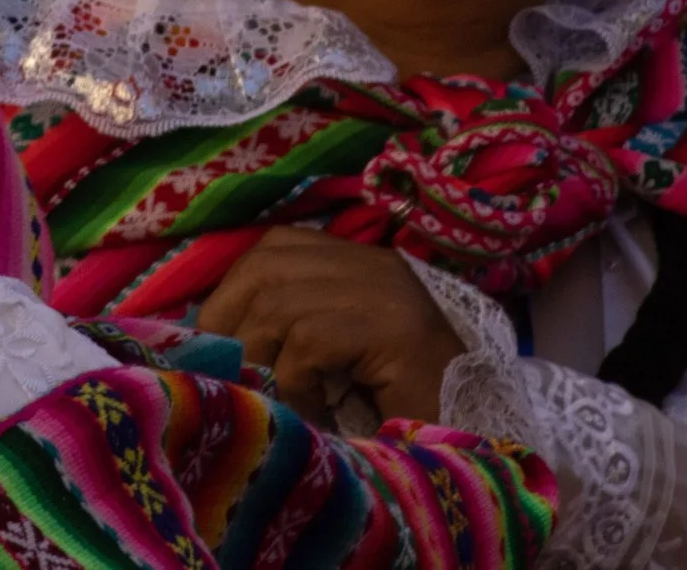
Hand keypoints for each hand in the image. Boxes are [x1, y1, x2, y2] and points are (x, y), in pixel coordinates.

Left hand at [194, 228, 466, 424]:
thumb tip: (212, 341)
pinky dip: (294, 382)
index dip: (230, 291)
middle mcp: (372, 264)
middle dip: (230, 318)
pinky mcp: (395, 329)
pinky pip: (310, 341)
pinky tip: (312, 411)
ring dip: (260, 358)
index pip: (274, 248)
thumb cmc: (400, 407)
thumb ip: (291, 334)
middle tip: (226, 373)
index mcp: (358, 263)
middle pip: (267, 265)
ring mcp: (387, 292)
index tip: (207, 339)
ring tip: (273, 401)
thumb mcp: (337, 358)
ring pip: (280, 302)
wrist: (479, 439)